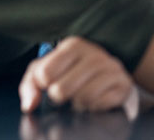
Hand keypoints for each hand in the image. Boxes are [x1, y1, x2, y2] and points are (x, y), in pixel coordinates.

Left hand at [19, 37, 137, 113]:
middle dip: (59, 98)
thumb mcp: (47, 71)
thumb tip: (30, 105)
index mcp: (73, 45)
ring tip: (81, 96)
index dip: (44, 85)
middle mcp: (95, 54)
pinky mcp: (124, 84)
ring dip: (77, 104)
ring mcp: (112, 68)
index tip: (52, 82)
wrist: (109, 75)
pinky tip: (96, 99)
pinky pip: (99, 105)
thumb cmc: (72, 73)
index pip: (44, 74)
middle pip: (60, 90)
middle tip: (66, 93)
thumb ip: (30, 85)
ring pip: (81, 99)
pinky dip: (94, 107)